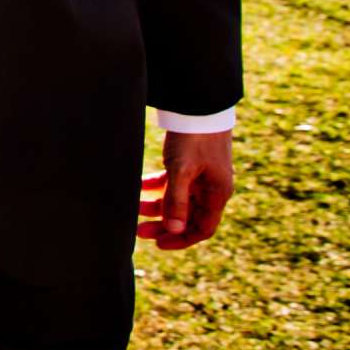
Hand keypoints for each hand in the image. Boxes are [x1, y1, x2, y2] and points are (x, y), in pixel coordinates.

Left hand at [138, 129, 233, 250]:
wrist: (199, 105)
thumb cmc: (194, 137)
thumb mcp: (182, 170)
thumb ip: (177, 200)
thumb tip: (174, 229)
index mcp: (217, 193)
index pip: (202, 228)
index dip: (181, 239)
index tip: (158, 244)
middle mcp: (211, 188)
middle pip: (188, 216)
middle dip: (164, 225)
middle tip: (138, 231)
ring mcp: (200, 176)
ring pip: (177, 200)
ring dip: (156, 205)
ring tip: (133, 207)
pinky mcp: (189, 164)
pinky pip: (172, 183)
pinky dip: (156, 186)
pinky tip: (138, 186)